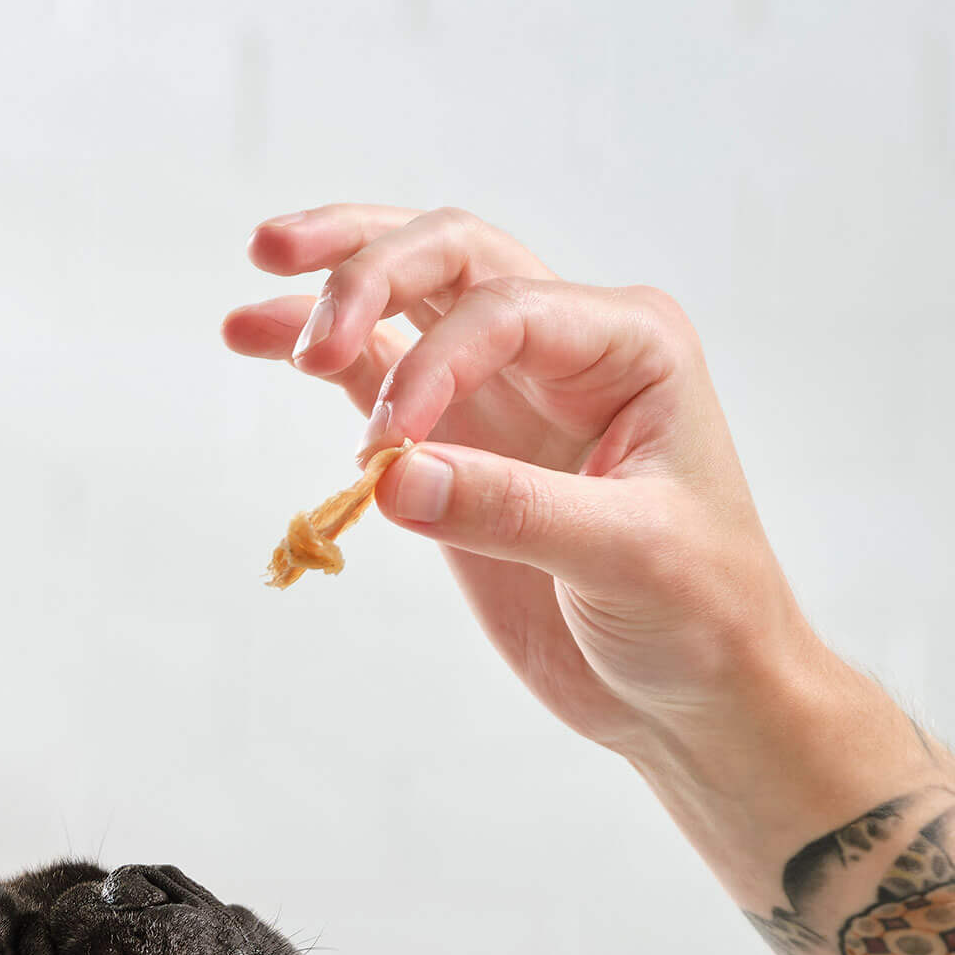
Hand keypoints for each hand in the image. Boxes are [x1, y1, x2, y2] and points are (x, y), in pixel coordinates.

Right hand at [224, 202, 830, 772]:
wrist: (694, 695)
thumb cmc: (700, 613)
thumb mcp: (627, 558)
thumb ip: (512, 510)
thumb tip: (392, 479)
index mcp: (629, 345)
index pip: (505, 312)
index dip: (432, 363)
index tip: (387, 448)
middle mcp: (565, 346)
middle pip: (450, 259)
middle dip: (369, 272)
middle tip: (308, 335)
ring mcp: (506, 392)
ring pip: (408, 300)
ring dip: (332, 288)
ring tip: (255, 289)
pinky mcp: (460, 447)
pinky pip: (378, 378)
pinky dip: (322, 359)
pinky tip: (257, 336)